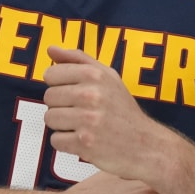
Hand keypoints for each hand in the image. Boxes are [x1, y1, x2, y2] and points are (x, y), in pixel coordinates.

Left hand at [41, 46, 172, 182]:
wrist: (146, 144)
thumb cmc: (122, 109)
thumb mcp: (107, 77)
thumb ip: (78, 59)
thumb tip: (50, 49)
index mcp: (95, 75)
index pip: (50, 74)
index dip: (59, 85)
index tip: (74, 92)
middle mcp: (91, 95)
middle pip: (48, 97)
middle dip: (61, 106)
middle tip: (83, 111)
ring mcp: (88, 121)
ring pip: (49, 118)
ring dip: (63, 125)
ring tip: (84, 125)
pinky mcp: (84, 144)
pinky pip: (55, 140)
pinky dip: (67, 143)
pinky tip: (84, 140)